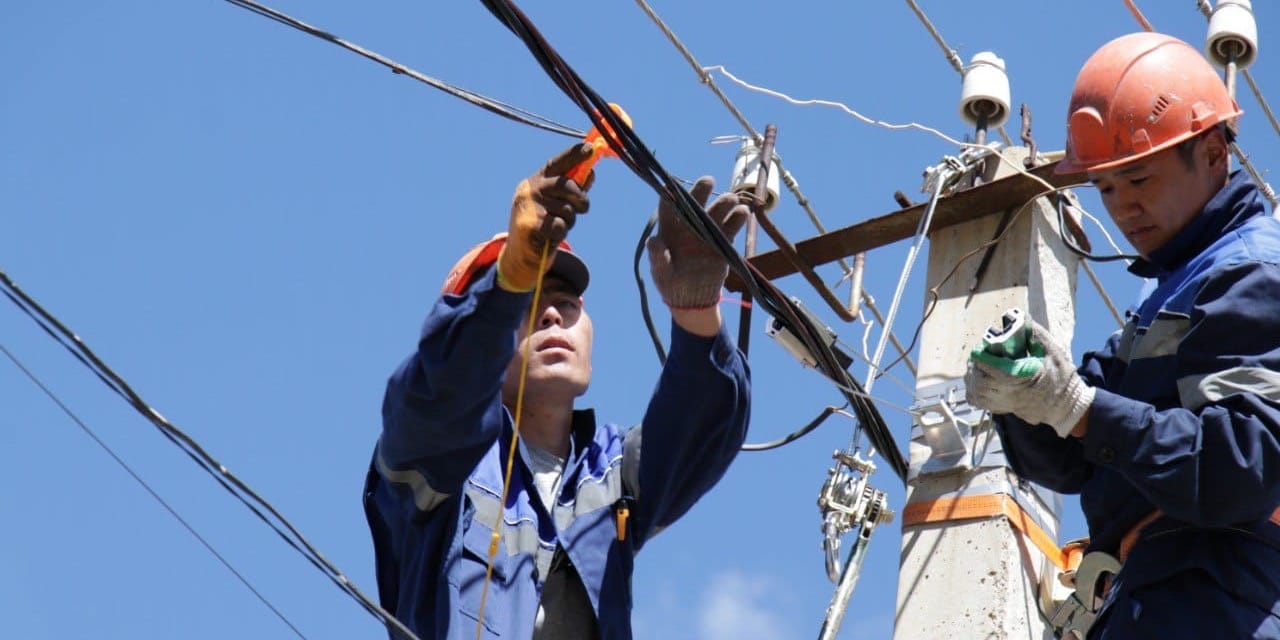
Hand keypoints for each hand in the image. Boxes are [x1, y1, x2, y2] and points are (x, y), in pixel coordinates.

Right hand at [497, 143, 594, 291]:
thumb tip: (591, 173)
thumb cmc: (543, 225)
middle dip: (580, 198)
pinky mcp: (530, 225)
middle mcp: (530, 190)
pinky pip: (561, 226)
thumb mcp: (556, 204)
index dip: (574, 155)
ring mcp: (528, 207)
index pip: (557, 163)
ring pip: (567, 209)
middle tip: (583, 208)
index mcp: (536, 181)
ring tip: (556, 225)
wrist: (521, 255)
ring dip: (569, 221)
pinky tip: (549, 236)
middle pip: (566, 185)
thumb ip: (572, 189)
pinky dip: (561, 234)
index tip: (590, 149)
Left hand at [647, 177, 748, 309]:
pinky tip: (741, 212)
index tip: (675, 188)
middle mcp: (688, 225)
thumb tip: (653, 241)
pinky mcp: (723, 241)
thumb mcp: (661, 272)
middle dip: (701, 190)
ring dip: (724, 203)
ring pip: (717, 210)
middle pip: (695, 202)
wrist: (692, 297)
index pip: (668, 206)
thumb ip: (657, 257)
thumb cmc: (670, 283)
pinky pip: (732, 226)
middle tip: (708, 182)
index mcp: (669, 229)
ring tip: (730, 200)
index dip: (671, 195)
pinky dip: (738, 218)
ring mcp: (707, 231)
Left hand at [965, 318, 1093, 437]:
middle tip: (977, 357)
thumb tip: (1022, 318)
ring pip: (978, 395)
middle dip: (975, 368)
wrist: (1069, 407)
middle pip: (981, 384)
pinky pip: (982, 404)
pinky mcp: (1007, 410)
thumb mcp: (1053, 352)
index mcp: (1021, 379)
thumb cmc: (1063, 379)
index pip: (992, 370)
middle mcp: (1011, 394)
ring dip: (972, 380)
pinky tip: (977, 383)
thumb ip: (1036, 335)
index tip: (979, 349)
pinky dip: (974, 393)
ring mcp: (1007, 404)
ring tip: (975, 368)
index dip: (982, 359)